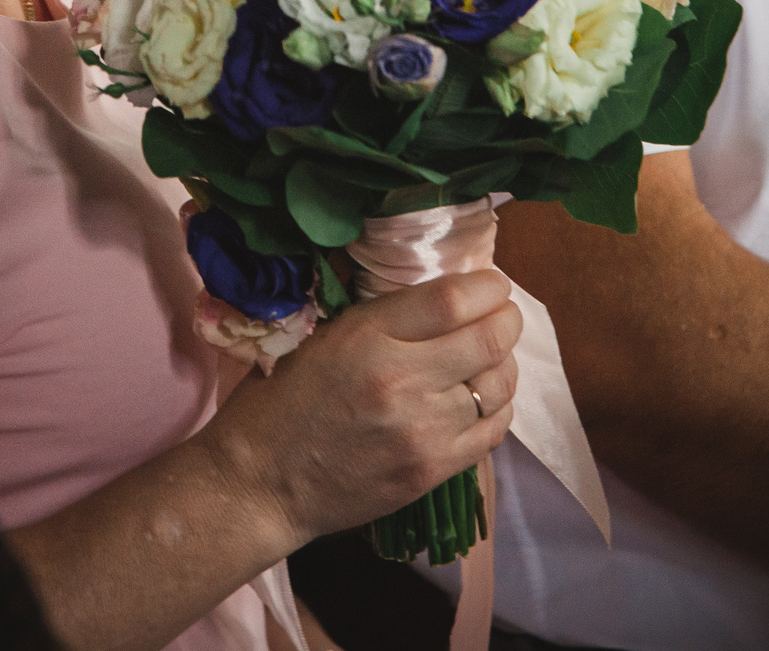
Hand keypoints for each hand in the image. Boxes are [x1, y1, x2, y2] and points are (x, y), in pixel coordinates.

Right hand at [204, 269, 521, 546]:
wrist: (261, 484)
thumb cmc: (280, 403)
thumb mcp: (322, 338)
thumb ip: (384, 319)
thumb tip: (443, 300)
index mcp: (367, 338)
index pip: (454, 299)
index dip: (488, 286)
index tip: (491, 285)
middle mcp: (402, 381)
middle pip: (489, 340)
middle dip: (506, 320)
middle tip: (502, 316)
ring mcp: (422, 431)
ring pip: (499, 386)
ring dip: (503, 364)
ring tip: (490, 358)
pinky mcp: (431, 472)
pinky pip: (493, 432)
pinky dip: (499, 408)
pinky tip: (483, 400)